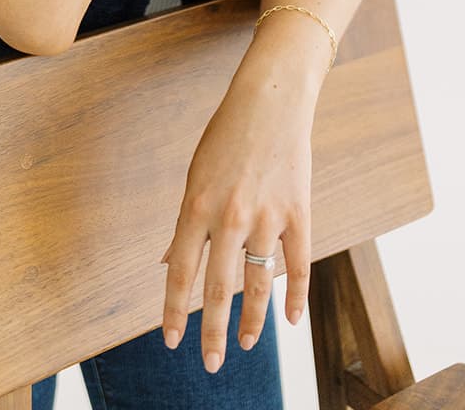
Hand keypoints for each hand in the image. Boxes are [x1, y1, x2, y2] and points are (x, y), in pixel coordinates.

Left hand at [158, 70, 314, 372]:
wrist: (270, 100)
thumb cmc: (226, 137)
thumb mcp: (195, 176)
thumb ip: (186, 224)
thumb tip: (166, 264)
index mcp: (196, 205)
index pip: (179, 271)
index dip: (174, 310)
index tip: (170, 341)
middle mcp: (230, 215)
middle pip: (218, 288)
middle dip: (212, 331)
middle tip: (210, 364)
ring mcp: (267, 216)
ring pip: (259, 284)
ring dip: (251, 320)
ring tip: (245, 345)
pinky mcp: (298, 211)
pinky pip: (298, 264)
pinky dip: (296, 295)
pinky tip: (292, 320)